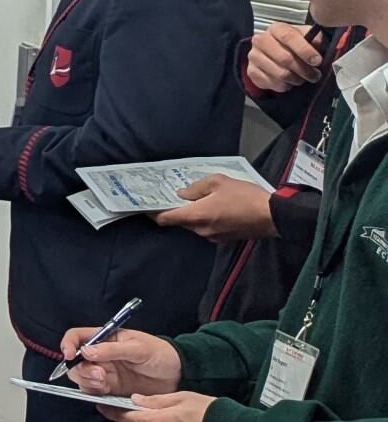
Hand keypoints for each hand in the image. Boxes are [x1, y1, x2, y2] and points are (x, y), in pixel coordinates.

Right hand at [62, 326, 181, 395]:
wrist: (178, 375)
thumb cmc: (160, 354)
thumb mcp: (139, 348)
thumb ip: (112, 350)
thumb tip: (85, 351)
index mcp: (105, 339)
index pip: (77, 337)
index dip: (68, 344)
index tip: (69, 355)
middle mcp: (100, 355)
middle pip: (75, 361)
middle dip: (81, 369)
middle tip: (99, 375)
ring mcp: (104, 372)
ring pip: (81, 377)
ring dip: (87, 381)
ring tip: (104, 383)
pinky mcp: (110, 388)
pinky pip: (93, 391)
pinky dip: (94, 392)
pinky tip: (106, 390)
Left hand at [153, 172, 276, 241]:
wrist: (273, 216)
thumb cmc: (245, 197)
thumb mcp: (219, 182)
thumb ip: (196, 188)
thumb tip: (182, 194)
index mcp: (196, 216)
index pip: (165, 219)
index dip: (153, 212)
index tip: (146, 205)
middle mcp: (201, 230)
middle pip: (179, 222)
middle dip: (175, 210)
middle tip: (174, 196)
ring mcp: (213, 237)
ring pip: (194, 225)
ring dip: (192, 214)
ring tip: (197, 199)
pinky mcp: (225, 239)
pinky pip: (207, 228)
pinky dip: (205, 219)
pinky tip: (214, 207)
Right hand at [244, 23, 323, 94]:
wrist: (276, 53)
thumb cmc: (295, 44)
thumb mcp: (307, 36)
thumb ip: (315, 39)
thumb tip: (320, 47)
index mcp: (276, 29)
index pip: (288, 37)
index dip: (304, 50)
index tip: (317, 61)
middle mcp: (260, 40)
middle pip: (285, 58)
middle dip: (304, 70)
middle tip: (315, 75)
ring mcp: (253, 56)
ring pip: (280, 73)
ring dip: (296, 79)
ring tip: (302, 79)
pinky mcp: (251, 71)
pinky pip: (271, 83)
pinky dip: (284, 86)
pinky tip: (289, 82)